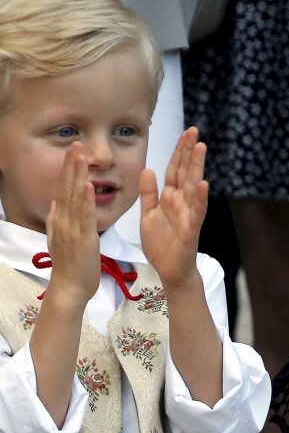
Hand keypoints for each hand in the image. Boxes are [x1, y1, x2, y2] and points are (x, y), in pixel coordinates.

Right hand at [45, 142, 100, 303]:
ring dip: (78, 176)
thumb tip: (55, 204)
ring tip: (81, 157)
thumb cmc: (70, 265)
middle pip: (67, 188)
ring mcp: (72, 229)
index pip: (63, 189)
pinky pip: (85, 217)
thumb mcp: (59, 239)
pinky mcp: (83, 239)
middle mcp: (63, 221)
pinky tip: (88, 185)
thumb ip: (57, 221)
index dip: (68, 170)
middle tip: (76, 144)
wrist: (70, 288)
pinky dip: (87, 200)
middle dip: (71, 166)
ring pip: (75, 198)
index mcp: (60, 220)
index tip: (73, 152)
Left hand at [139, 127, 208, 288]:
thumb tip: (148, 169)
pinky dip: (200, 198)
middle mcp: (181, 202)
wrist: (169, 270)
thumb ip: (148, 193)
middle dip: (189, 151)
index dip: (178, 151)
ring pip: (193, 186)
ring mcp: (188, 213)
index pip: (174, 169)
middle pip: (185, 172)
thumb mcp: (148, 215)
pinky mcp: (191, 228)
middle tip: (194, 131)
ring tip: (201, 148)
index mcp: (170, 198)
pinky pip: (197, 211)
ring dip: (197, 167)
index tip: (184, 133)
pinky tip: (203, 184)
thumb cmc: (162, 244)